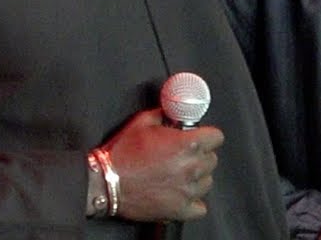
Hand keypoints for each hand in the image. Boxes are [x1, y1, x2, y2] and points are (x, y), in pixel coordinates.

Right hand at [100, 109, 223, 221]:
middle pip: (212, 159)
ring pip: (207, 182)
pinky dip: (192, 202)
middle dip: (199, 156)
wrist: (103, 183)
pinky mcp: (179, 209)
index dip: (207, 137)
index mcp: (188, 144)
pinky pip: (200, 208)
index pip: (217, 138)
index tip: (199, 139)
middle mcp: (192, 167)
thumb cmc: (122, 154)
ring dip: (196, 178)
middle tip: (182, 157)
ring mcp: (187, 190)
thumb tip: (173, 110)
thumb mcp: (142, 122)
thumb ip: (164, 114)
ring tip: (178, 176)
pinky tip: (180, 195)